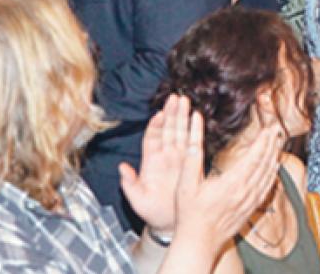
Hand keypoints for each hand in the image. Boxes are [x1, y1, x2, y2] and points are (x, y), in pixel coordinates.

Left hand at [119, 94, 189, 232]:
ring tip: (186, 101)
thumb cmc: (152, 212)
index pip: (152, 137)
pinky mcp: (190, 164)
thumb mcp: (137, 199)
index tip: (159, 114)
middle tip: (176, 97)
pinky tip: (197, 119)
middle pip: (168, 130)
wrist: (169, 223)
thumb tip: (122, 168)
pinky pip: (193, 144)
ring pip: (180, 133)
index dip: (155, 125)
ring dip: (183, 117)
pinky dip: (194, 132)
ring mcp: (178, 159)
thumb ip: (129, 184)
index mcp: (151, 162)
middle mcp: (165, 156)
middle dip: (172, 113)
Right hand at [170, 111, 282, 253]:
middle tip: (276, 130)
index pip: (254, 157)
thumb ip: (191, 158)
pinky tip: (274, 169)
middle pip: (264, 164)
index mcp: (231, 183)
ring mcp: (249, 202)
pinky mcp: (250, 210)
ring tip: (277, 144)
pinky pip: (266, 189)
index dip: (263, 142)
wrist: (198, 243)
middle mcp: (244, 192)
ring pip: (268, 176)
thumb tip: (194, 137)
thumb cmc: (190, 215)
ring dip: (273, 158)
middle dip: (271, 145)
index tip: (268, 129)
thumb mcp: (185, 184)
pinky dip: (272, 176)